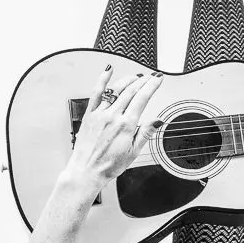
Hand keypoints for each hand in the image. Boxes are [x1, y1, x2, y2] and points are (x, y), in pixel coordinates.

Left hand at [60, 65, 164, 192]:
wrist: (86, 171)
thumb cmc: (108, 166)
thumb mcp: (133, 152)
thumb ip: (145, 134)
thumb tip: (157, 121)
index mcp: (126, 126)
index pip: (142, 98)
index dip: (152, 86)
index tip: (158, 79)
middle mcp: (112, 117)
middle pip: (130, 91)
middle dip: (143, 81)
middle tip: (150, 77)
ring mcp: (99, 114)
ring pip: (116, 89)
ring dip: (127, 80)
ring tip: (136, 77)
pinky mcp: (89, 114)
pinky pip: (96, 93)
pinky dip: (102, 80)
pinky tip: (108, 71)